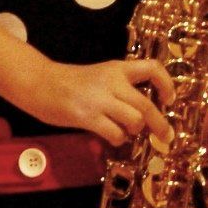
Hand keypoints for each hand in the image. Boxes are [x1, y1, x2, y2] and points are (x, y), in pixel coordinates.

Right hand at [26, 57, 176, 145]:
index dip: (167, 84)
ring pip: (134, 120)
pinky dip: (118, 139)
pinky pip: (115, 133)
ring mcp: (99, 99)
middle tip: (166, 136)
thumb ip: (120, 88)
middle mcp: (112, 81)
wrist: (39, 82)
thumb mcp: (100, 76)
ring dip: (134, 131)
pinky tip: (112, 137)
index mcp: (117, 68)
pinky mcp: (87, 116)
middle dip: (161, 125)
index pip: (152, 68)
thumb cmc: (70, 82)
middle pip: (147, 105)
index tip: (169, 100)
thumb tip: (144, 112)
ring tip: (125, 131)